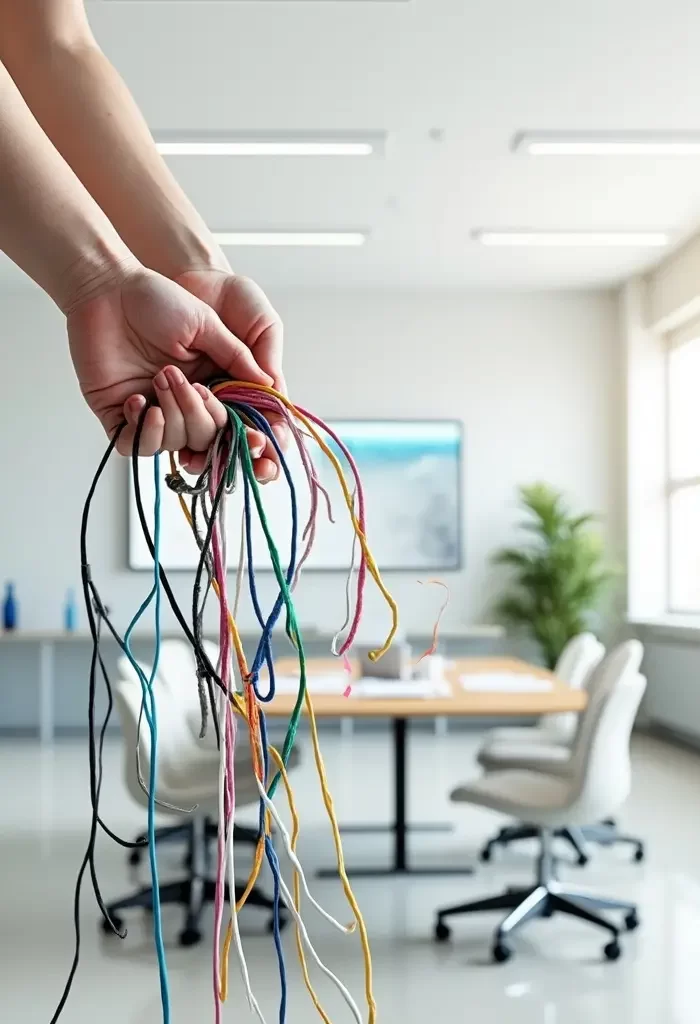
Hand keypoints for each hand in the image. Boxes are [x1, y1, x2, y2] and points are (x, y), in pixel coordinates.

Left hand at [67, 266, 275, 479]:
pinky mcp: (120, 412)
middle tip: (192, 385)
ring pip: (175, 444)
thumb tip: (267, 384)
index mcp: (211, 380)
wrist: (108, 289)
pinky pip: (135, 445)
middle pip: (207, 438)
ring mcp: (154, 408)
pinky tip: (138, 401)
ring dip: (173, 418)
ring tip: (160, 379)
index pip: (235, 419)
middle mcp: (184, 400)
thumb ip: (236, 356)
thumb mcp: (206, 324)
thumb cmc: (157, 298)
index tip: (257, 439)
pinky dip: (143, 432)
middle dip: (202, 418)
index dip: (248, 433)